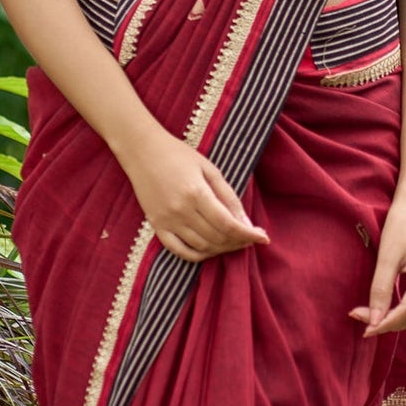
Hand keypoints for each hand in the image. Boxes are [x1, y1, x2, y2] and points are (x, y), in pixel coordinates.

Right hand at [120, 126, 269, 261]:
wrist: (142, 150)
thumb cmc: (178, 154)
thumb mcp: (209, 169)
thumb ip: (228, 197)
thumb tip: (246, 223)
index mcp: (196, 193)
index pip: (228, 224)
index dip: (248, 234)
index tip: (263, 238)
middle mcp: (181, 210)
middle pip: (217, 238)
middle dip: (239, 242)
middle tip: (250, 237)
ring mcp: (166, 220)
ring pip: (202, 247)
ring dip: (222, 248)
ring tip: (234, 241)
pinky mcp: (156, 225)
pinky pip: (179, 251)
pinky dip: (198, 255)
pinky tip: (211, 249)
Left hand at [349, 198, 405, 336]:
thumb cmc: (399, 227)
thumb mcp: (386, 258)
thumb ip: (380, 290)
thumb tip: (373, 321)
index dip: (385, 323)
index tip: (364, 330)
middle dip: (386, 322)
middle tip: (359, 319)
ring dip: (392, 319)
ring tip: (366, 316)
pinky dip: (399, 311)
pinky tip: (380, 310)